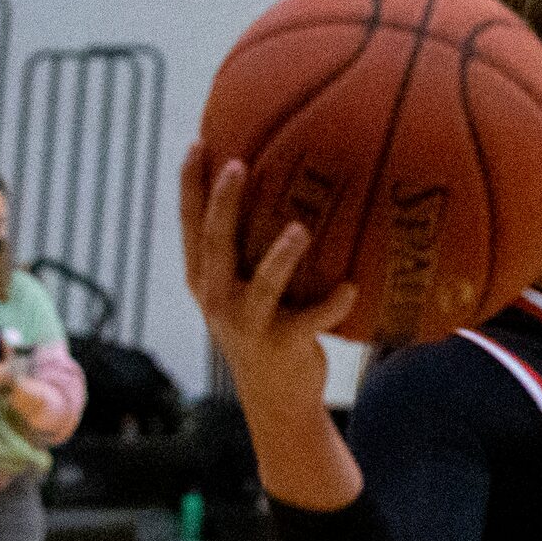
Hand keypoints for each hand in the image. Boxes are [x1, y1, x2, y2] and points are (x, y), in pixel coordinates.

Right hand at [180, 145, 356, 421]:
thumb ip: (250, 250)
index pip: (190, 226)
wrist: (276, 397)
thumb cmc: (266, 328)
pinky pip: (311, 320)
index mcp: (205, 279)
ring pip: (262, 285)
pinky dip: (332, 304)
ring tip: (299, 229)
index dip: (191, 186)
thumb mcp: (246, 289)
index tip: (198, 143)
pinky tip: (351, 288)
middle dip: (224, 204)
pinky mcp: (282, 345)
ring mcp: (247, 323)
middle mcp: (217, 298)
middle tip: (239, 164)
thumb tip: (283, 191)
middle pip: (216, 244)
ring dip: (281, 257)